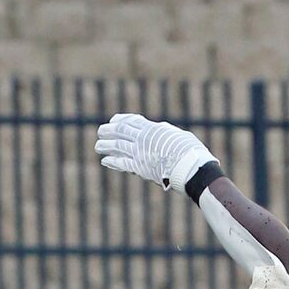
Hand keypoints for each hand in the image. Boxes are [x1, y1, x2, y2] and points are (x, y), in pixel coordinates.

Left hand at [95, 112, 215, 191]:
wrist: (191, 167)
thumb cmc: (191, 152)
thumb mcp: (179, 135)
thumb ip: (166, 131)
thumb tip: (161, 128)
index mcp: (152, 128)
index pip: (132, 121)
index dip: (120, 120)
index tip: (113, 120)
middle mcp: (143, 138)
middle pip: (120, 131)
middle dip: (109, 131)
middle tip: (100, 132)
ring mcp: (140, 153)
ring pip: (118, 146)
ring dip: (106, 146)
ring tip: (98, 146)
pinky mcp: (140, 168)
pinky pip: (122, 163)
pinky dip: (112, 161)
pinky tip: (105, 161)